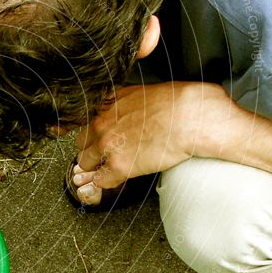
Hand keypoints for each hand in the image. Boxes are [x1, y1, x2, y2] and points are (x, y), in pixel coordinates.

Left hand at [73, 82, 233, 189]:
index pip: (83, 121)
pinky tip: (116, 178)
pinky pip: (101, 180)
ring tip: (111, 166)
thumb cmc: (176, 102)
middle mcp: (101, 124)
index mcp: (106, 104)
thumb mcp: (140, 91)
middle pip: (81, 142)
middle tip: (106, 153)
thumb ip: (122, 101)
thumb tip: (121, 108)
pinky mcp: (119, 166)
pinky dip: (106, 181)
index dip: (91, 133)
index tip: (95, 138)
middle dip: (91, 149)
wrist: (190, 117)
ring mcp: (107, 146)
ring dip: (96, 166)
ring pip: (84, 162)